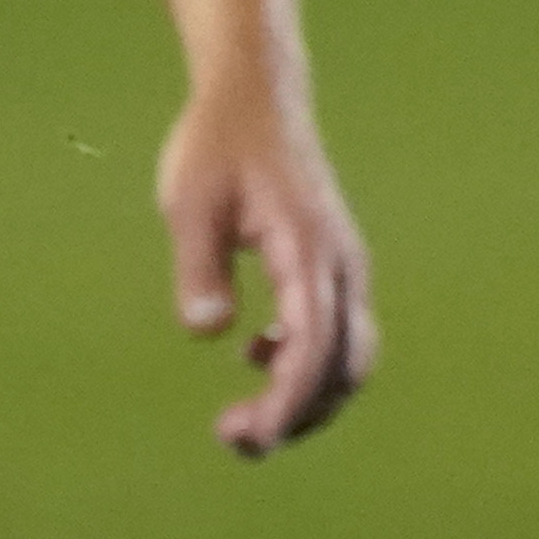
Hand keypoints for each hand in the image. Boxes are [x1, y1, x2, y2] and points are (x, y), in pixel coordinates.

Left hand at [161, 62, 374, 455]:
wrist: (256, 99)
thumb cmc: (218, 146)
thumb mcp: (190, 201)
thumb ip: (199, 267)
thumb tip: (206, 333)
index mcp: (308, 249)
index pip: (315, 341)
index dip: (292, 398)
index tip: (260, 436)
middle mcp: (340, 265)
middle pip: (344, 364)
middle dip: (299, 414)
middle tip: (234, 439)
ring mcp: (343, 269)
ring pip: (348, 358)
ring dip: (305, 399)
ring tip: (243, 422)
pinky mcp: (332, 270)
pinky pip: (337, 336)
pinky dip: (307, 367)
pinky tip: (254, 356)